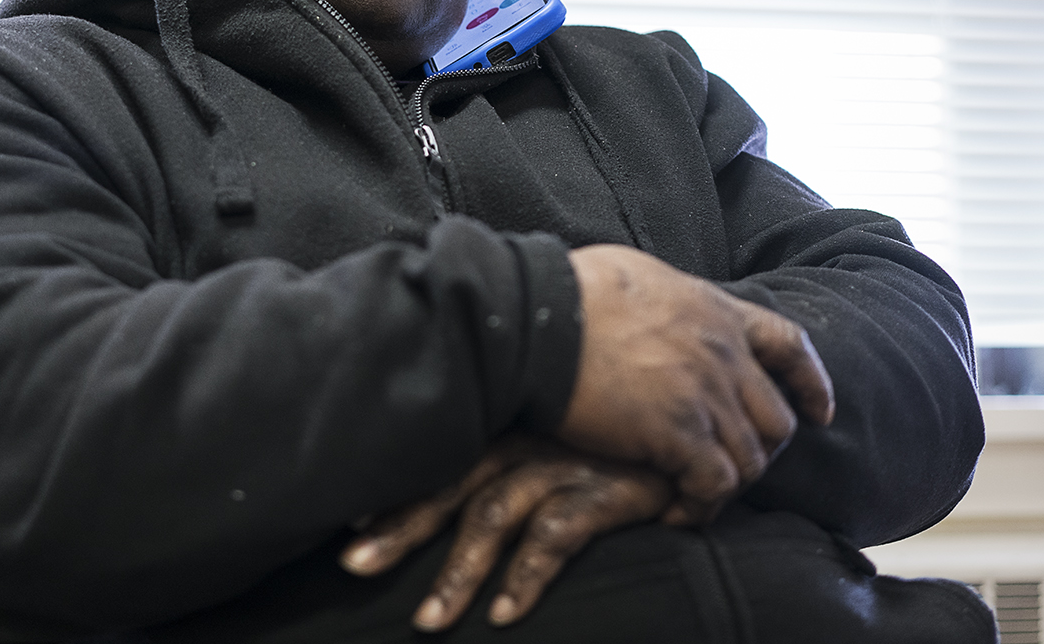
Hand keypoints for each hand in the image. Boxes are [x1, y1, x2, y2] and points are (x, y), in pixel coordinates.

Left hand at [340, 435, 671, 631]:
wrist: (695, 423)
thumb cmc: (619, 439)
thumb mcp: (560, 438)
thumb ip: (514, 463)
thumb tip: (464, 505)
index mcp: (507, 429)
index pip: (439, 461)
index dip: (395, 492)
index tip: (347, 524)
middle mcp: (525, 442)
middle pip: (449, 487)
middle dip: (400, 528)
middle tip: (353, 566)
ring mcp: (562, 463)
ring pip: (493, 517)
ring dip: (457, 573)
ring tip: (428, 621)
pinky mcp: (604, 489)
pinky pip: (556, 535)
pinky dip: (526, 576)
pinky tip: (506, 614)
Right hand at [560, 245, 834, 523]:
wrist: (539, 321)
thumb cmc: (570, 292)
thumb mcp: (637, 274)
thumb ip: (667, 300)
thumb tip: (655, 304)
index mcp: (716, 311)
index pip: (789, 346)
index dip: (809, 383)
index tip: (819, 411)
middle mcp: (723, 353)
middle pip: (776, 418)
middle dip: (760, 449)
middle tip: (726, 466)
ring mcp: (705, 395)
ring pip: (751, 459)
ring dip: (727, 483)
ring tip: (695, 497)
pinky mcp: (677, 434)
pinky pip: (715, 486)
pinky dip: (701, 506)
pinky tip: (676, 513)